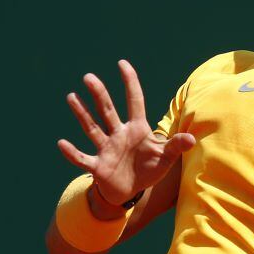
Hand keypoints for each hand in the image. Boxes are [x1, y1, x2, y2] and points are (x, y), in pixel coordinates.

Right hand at [57, 60, 194, 207]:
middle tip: (89, 77)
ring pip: (92, 128)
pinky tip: (62, 143)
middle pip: (107, 110)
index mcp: (137, 129)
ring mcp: (106, 149)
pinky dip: (72, 153)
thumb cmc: (149, 169)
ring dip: (82, 114)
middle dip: (99, 94)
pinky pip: (83, 158)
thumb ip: (175, 146)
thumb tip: (192, 139)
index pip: (134, 101)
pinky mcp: (98, 166)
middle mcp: (119, 135)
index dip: (130, 83)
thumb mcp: (165, 157)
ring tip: (71, 96)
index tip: (122, 63)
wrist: (131, 190)